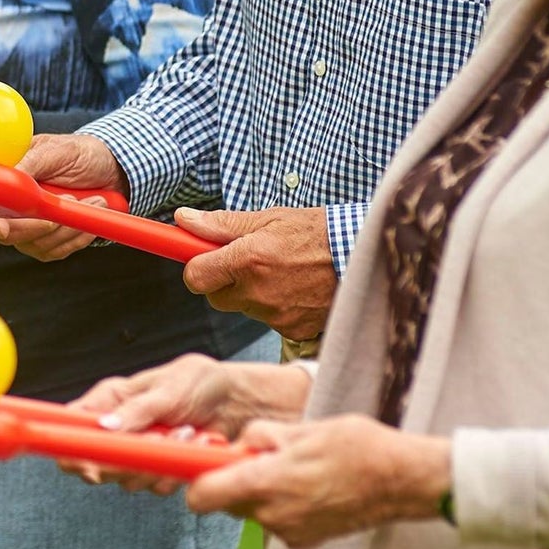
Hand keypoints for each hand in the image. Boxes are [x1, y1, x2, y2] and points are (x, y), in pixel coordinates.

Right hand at [0, 134, 125, 259]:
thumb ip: (31, 162)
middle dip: (40, 225)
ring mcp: (26, 225)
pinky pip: (55, 251)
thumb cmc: (80, 153)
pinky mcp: (47, 240)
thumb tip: (11, 178)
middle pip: (6, 232)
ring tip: (94, 200)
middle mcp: (9, 205)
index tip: (1, 229)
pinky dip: (76, 238)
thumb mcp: (56, 150)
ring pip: (35, 244)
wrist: (111, 168)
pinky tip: (90, 219)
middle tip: (68, 200)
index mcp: (3, 177)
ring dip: (67, 228)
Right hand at [59, 354, 311, 494]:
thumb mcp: (168, 390)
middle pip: (97, 463)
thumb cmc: (198, 382)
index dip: (72, 450)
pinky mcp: (158, 468)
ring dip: (159, 464)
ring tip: (187, 433)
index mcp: (109, 400)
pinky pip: (156, 485)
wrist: (234, 402)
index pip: (72, 427)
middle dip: (129, 460)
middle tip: (160, 439)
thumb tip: (105, 428)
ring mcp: (136, 450)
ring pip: (128, 479)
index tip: (91, 467)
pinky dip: (176, 472)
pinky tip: (195, 446)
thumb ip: (136, 411)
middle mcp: (117, 427)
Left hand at [174, 206, 337, 340]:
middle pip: (216, 297)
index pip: (195, 277)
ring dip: (253, 293)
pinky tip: (296, 288)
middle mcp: (259, 291)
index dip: (196, 267)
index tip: (202, 258)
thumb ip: (222, 224)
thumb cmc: (318, 233)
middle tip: (246, 262)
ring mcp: (277, 315)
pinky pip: (270, 320)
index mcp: (248, 259)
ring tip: (281, 271)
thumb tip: (183, 220)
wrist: (364, 258)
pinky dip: (277, 306)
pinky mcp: (294, 330)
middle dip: (224, 281)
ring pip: (245, 308)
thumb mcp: (269, 218)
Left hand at [187, 415, 452, 548]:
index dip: (193, 481)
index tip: (194, 466)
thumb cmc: (355, 446)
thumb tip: (239, 445)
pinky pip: (276, 520)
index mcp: (266, 482)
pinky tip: (309, 486)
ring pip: (253, 510)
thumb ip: (262, 438)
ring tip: (293, 467)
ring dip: (260, 491)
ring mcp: (290, 532)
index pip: (204, 495)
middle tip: (259, 454)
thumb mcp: (301, 428)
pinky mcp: (305, 541)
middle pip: (228, 501)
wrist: (402, 481)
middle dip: (233, 479)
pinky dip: (281, 505)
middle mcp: (272, 515)